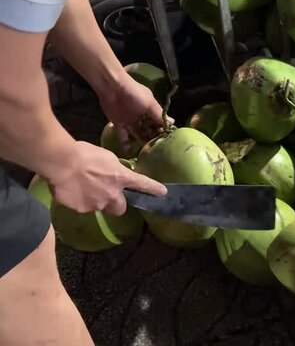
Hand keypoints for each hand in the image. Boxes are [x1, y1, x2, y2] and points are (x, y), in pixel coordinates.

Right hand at [47, 141, 166, 215]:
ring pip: (99, 206)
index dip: (153, 189)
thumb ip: (114, 168)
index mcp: (121, 178)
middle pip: (119, 208)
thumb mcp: (106, 157)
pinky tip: (71, 190)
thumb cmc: (84, 154)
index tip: (163, 193)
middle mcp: (112, 195)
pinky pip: (83, 206)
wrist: (61, 162)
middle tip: (106, 194)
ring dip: (94, 199)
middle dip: (115, 203)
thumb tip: (114, 172)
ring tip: (81, 186)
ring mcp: (97, 204)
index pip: (142, 184)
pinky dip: (79, 200)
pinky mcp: (82, 209)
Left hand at [99, 72, 173, 152]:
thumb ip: (159, 115)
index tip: (168, 142)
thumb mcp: (149, 104)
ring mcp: (131, 122)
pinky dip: (125, 144)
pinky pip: (123, 136)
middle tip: (158, 151)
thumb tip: (173, 123)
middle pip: (150, 131)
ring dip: (142, 143)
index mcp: (151, 111)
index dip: (163, 132)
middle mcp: (142, 118)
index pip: (159, 123)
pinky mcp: (120, 124)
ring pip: (138, 135)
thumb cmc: (134, 93)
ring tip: (146, 154)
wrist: (112, 87)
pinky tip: (129, 153)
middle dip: (153, 139)